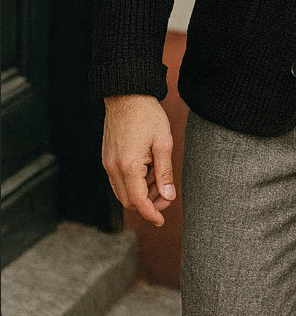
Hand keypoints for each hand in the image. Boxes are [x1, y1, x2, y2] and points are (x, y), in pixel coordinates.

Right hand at [102, 94, 175, 225]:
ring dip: (141, 193)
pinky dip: (133, 183)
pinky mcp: (107, 158)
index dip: (151, 213)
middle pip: (128, 201)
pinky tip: (147, 170)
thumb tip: (168, 196)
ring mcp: (108, 163)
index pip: (138, 202)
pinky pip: (118, 181)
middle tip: (166, 196)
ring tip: (159, 178)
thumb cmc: (147, 115)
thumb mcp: (163, 142)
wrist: (127, 94)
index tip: (161, 220)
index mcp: (128, 165)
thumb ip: (164, 172)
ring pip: (123, 192)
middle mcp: (113, 168)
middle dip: (148, 204)